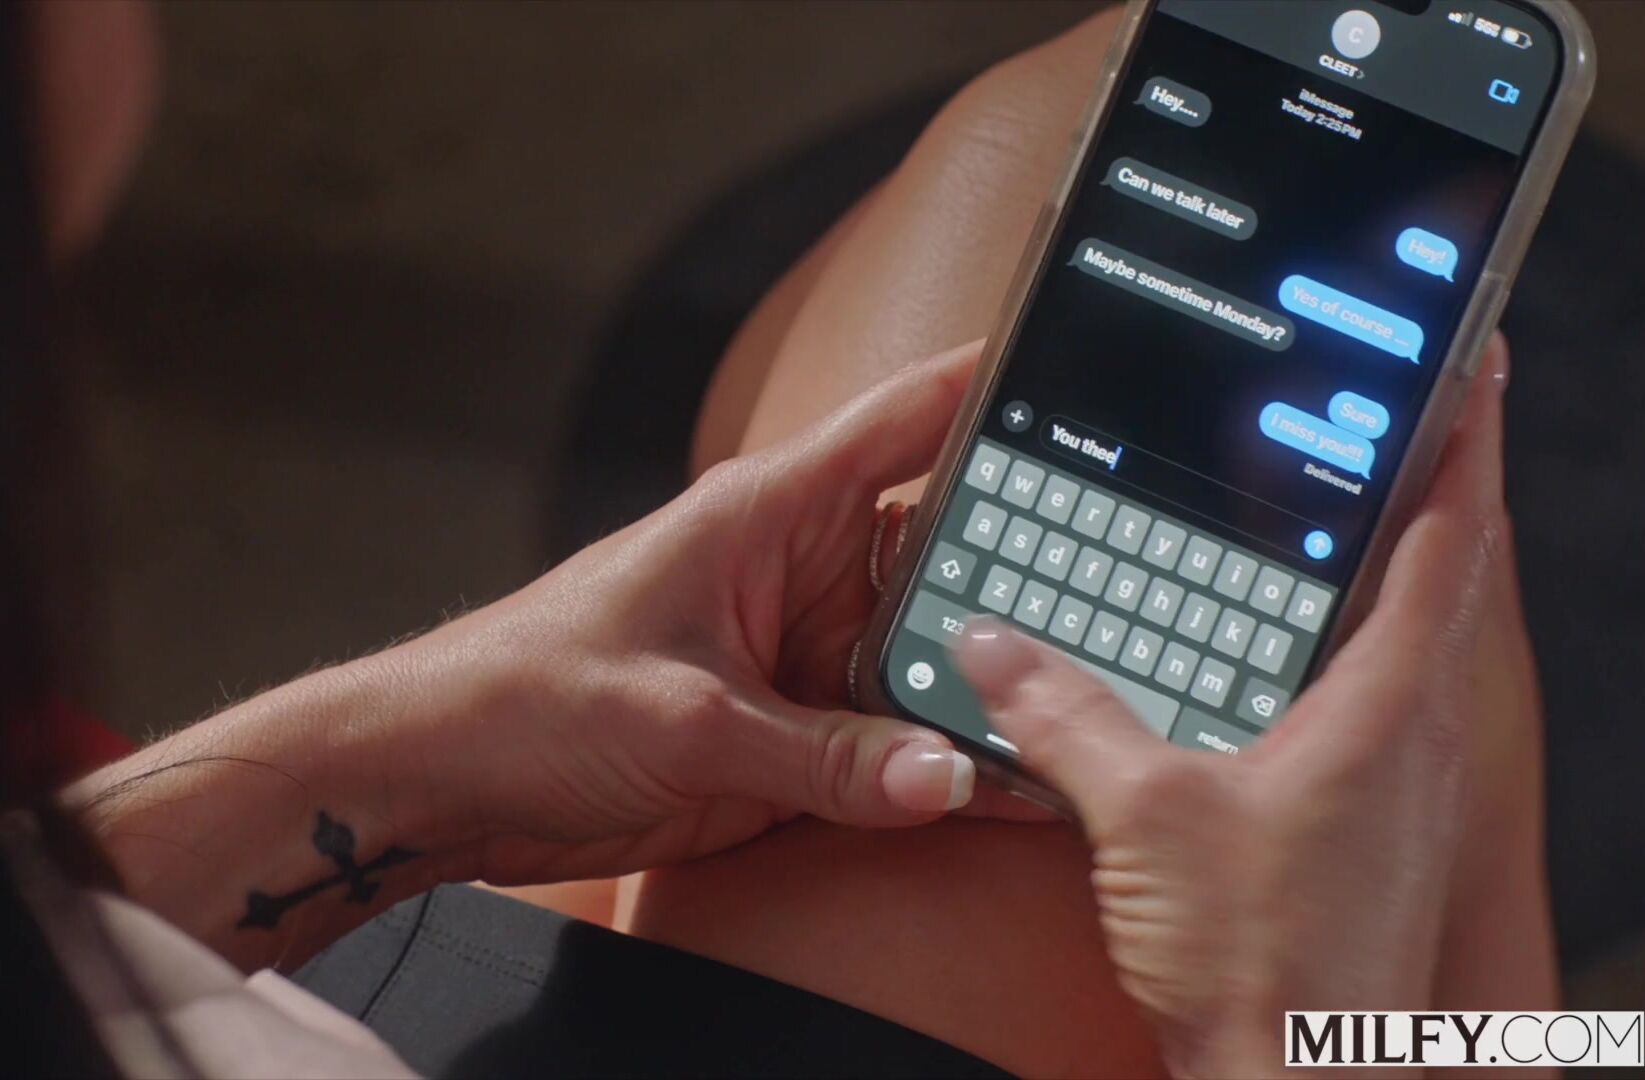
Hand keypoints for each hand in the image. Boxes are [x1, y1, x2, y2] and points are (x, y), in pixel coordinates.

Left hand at [412, 340, 1038, 886]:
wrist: (443, 783)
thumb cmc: (527, 698)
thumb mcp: (686, 721)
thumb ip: (827, 756)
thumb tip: (953, 776)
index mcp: (771, 514)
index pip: (908, 422)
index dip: (996, 388)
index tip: (1086, 375)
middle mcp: (801, 576)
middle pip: (945, 556)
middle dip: (1024, 573)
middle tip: (1133, 594)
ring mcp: (799, 659)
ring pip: (926, 659)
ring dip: (987, 686)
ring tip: (1087, 705)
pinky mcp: (788, 734)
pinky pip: (887, 744)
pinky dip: (938, 765)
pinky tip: (1006, 786)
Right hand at [950, 345, 1512, 1077]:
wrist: (1297, 1077)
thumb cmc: (1262, 962)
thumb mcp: (1142, 816)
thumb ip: (1065, 716)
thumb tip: (996, 646)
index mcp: (1385, 703)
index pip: (1447, 537)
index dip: (1462, 438)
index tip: (1471, 363)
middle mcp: (1412, 731)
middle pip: (1443, 570)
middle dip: (1429, 478)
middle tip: (1395, 408)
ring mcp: (1398, 777)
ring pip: (1413, 633)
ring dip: (1392, 557)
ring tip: (1347, 501)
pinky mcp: (1367, 817)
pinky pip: (1374, 694)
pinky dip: (1349, 637)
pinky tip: (1289, 645)